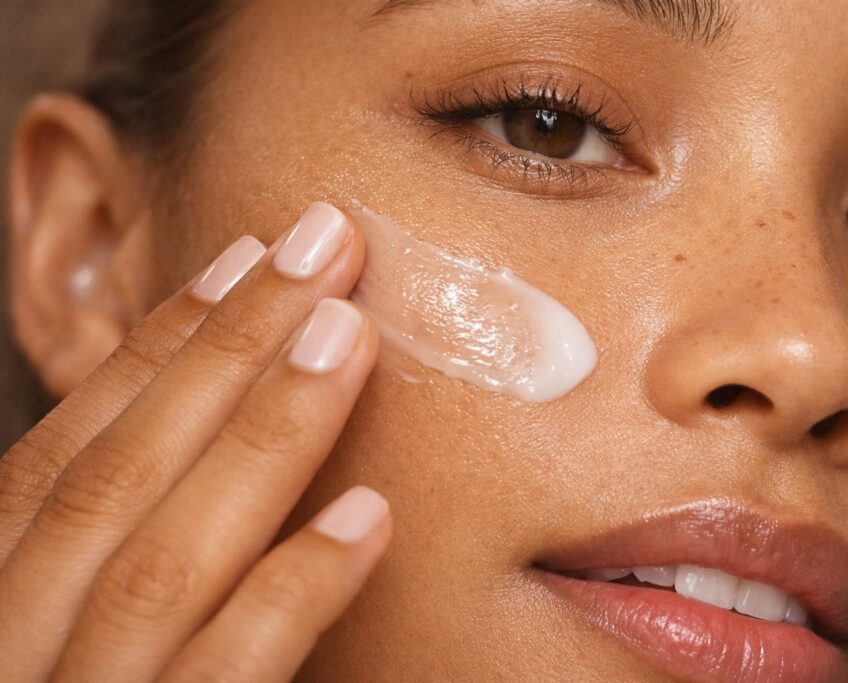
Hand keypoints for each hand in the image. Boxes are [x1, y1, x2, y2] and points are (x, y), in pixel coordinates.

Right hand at [0, 202, 390, 681]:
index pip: (68, 457)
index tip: (242, 259)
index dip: (156, 347)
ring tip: (347, 334)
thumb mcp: (72, 635)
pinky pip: (227, 674)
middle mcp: (15, 649)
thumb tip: (210, 429)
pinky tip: (369, 516)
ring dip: (265, 433)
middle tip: (324, 245)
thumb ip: (118, 556)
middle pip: (120, 476)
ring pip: (165, 557)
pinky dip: (293, 588)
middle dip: (226, 348)